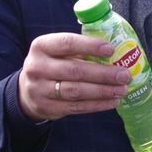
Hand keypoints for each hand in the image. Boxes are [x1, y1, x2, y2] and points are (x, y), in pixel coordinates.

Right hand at [17, 33, 131, 121]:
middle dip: (103, 74)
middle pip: (74, 70)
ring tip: (122, 89)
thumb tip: (116, 54)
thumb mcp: (58, 51)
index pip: (67, 43)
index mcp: (41, 46)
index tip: (111, 50)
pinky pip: (76, 107)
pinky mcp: (47, 108)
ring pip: (76, 91)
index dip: (90, 46)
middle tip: (124, 75)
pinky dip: (97, 105)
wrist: (27, 90)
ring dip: (103, 91)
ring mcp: (39, 89)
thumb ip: (80, 50)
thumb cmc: (53, 64)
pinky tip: (112, 101)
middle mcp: (37, 67)